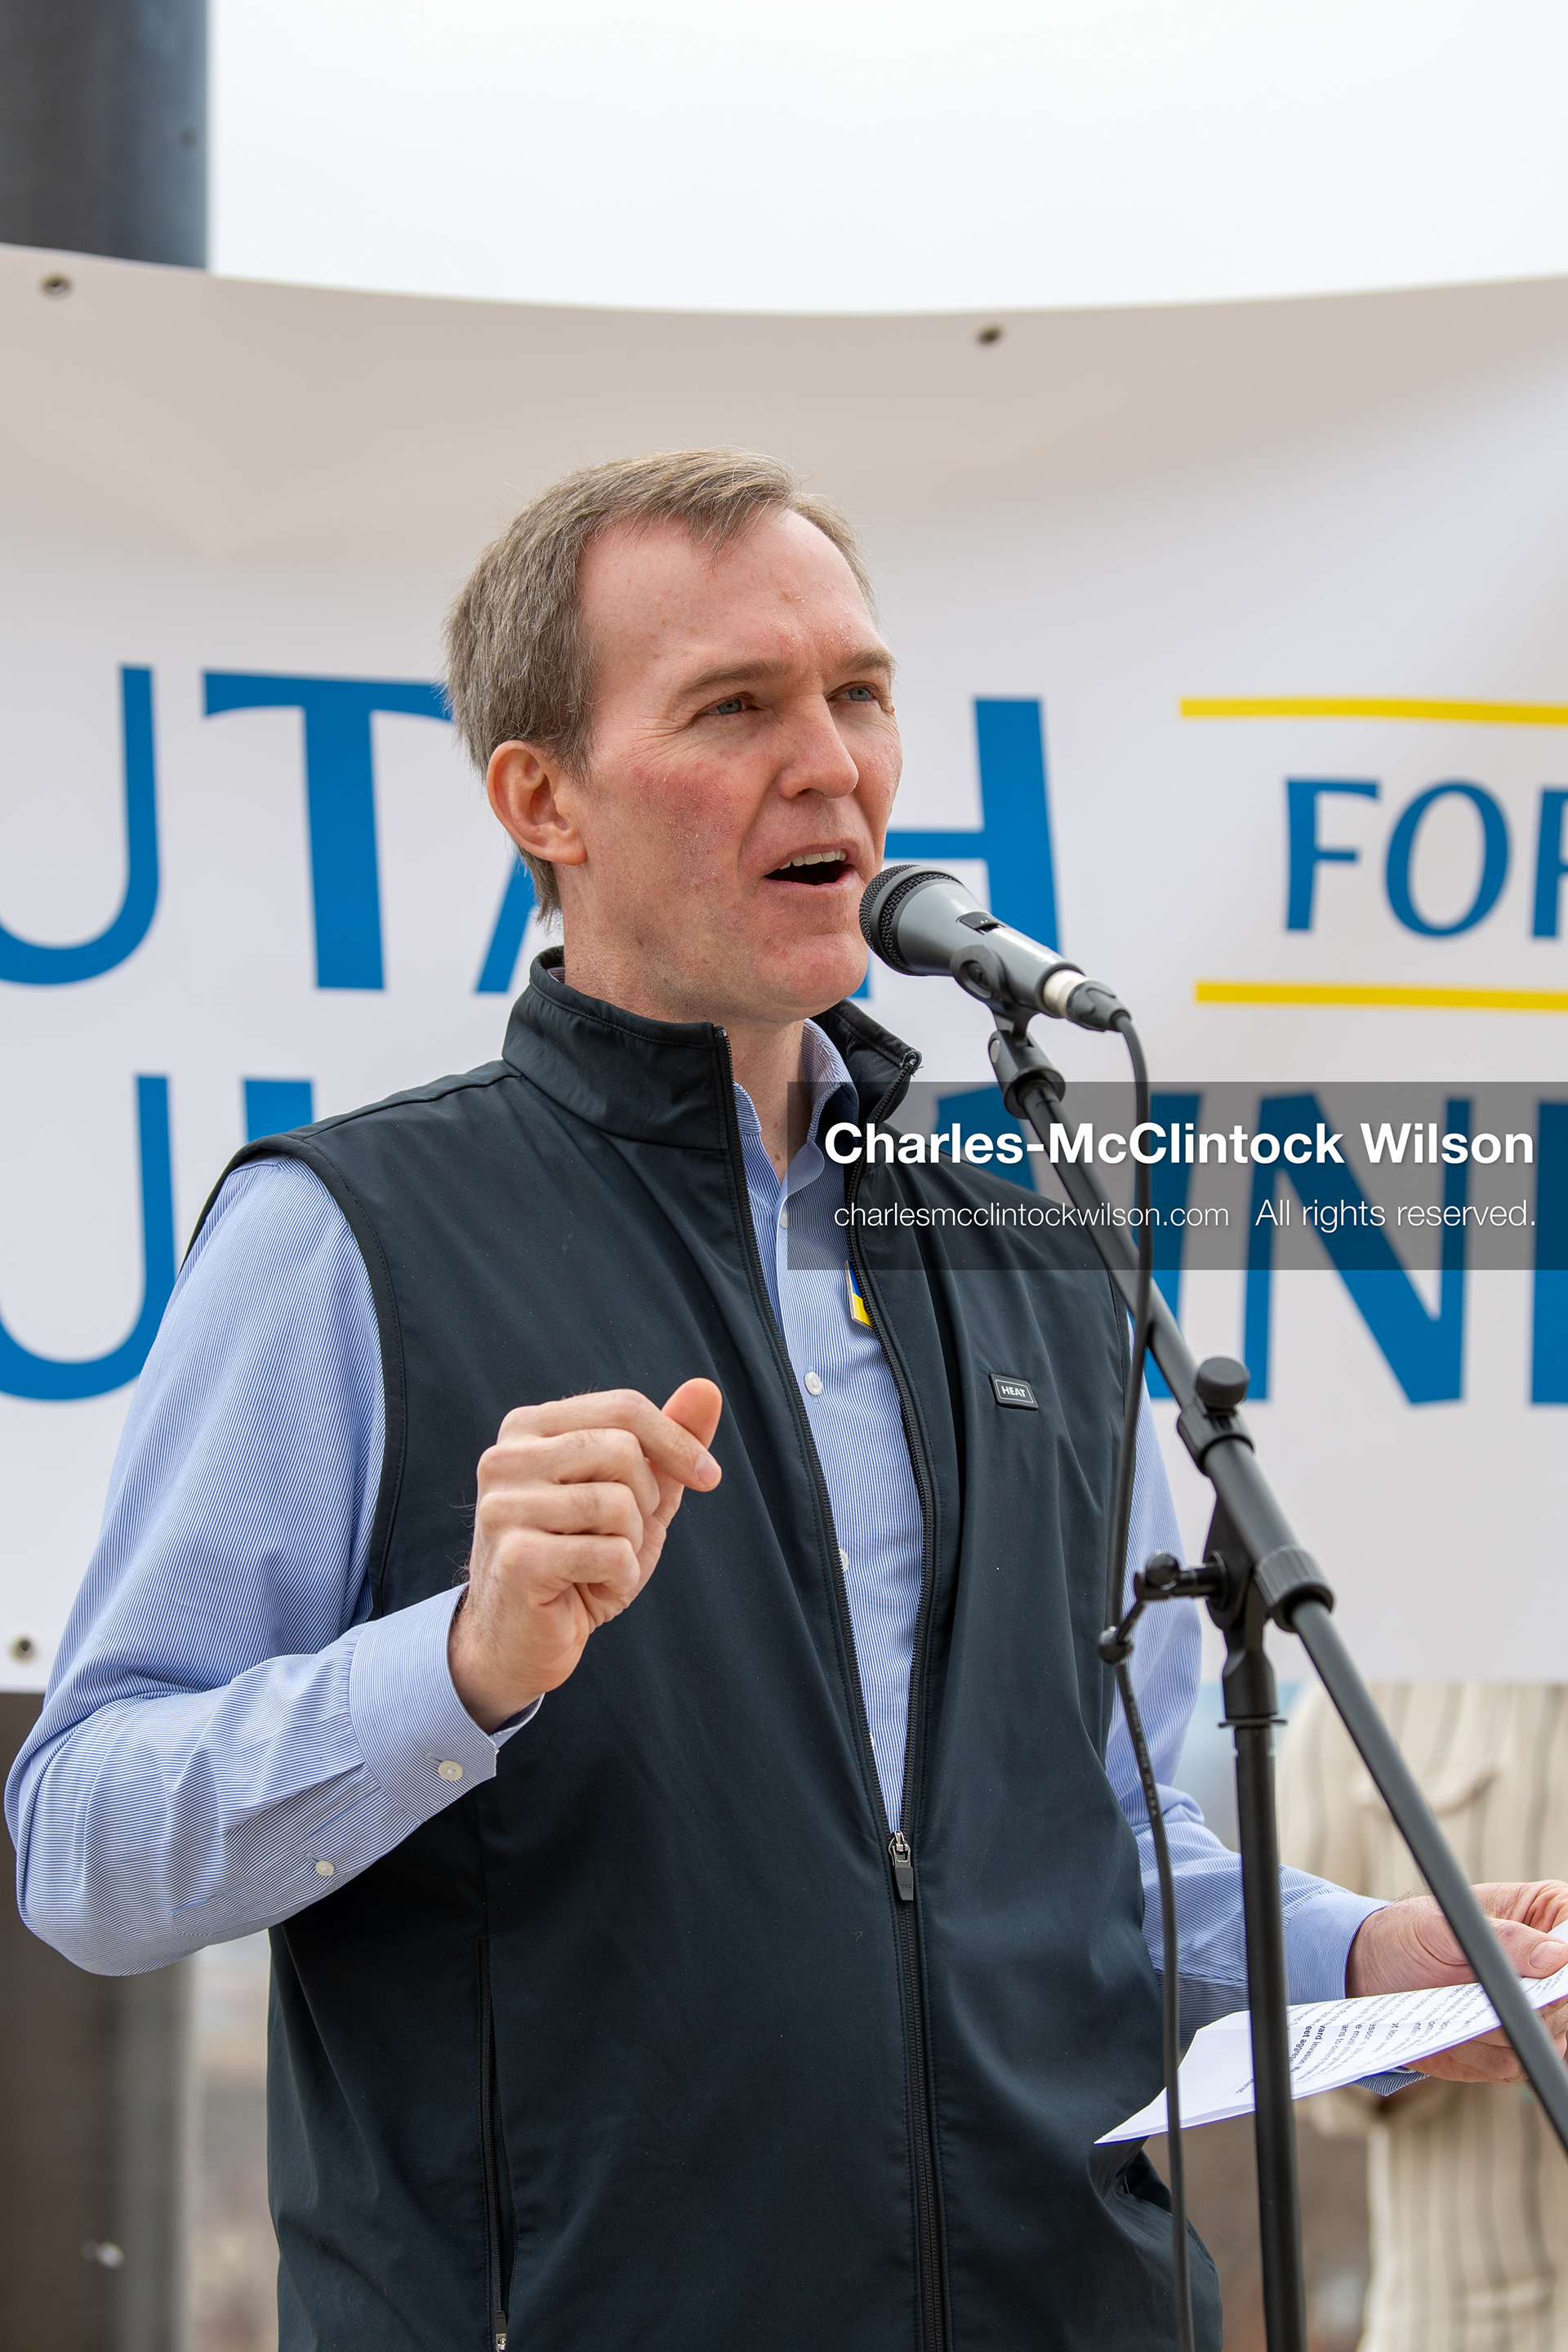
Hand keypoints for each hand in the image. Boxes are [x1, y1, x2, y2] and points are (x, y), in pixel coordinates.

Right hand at [448, 1380, 722, 1731]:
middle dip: (647, 1500)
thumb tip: (707, 1389)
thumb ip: (668, 1441)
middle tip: (623, 1536)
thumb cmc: (581, 1560)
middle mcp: (505, 1458)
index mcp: (529, 1428)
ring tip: (601, 1564)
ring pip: (618, 1503)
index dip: (678, 1442)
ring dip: (631, 1544)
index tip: (708, 1477)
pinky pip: (610, 1553)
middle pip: (622, 1450)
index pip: (624, 1407)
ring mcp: (503, 1507)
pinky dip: (621, 1578)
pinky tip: (590, 1590)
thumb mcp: (636, 1494)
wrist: (523, 1640)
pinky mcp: (515, 1559)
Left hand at [1345, 1882, 1567, 2082]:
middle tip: (1487, 2001)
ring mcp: (1539, 2011)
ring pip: (1554, 2040)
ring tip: (1460, 2009)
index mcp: (1544, 1915)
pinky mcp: (1520, 2047)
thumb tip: (1557, 1956)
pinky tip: (1459, 2034)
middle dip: (1536, 2010)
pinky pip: (1522, 2066)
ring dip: (1500, 2035)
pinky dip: (1487, 2057)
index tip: (1540, 1984)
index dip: (1564, 1971)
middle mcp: (1550, 1967)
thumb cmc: (1406, 1935)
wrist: (1373, 1978)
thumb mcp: (1443, 1927)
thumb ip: (1503, 1939)